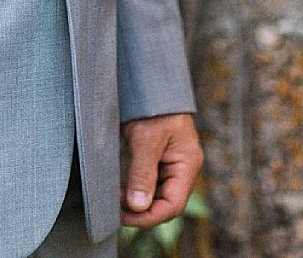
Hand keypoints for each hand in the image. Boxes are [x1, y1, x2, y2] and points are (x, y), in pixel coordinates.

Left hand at [122, 111, 201, 227]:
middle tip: (115, 205)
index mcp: (187, 164)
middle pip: (166, 204)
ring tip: (116, 196)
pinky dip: (136, 191)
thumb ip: (143, 174)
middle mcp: (183, 168)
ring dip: (137, 202)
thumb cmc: (154, 108)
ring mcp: (173, 166)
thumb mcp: (146, 140)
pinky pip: (151, 186)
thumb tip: (138, 207)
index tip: (123, 215)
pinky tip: (121, 188)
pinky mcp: (161, 162)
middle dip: (141, 210)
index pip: (173, 205)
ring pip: (157, 197)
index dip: (149, 217)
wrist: (152, 85)